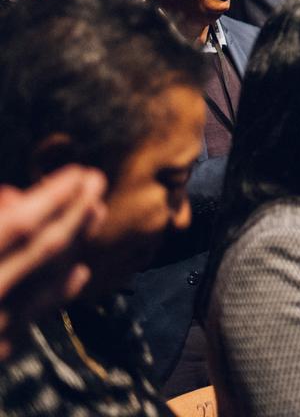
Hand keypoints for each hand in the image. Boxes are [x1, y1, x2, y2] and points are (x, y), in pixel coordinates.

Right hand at [0, 167, 106, 360]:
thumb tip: (13, 200)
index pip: (18, 225)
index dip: (52, 197)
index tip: (79, 173)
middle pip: (42, 249)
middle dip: (74, 212)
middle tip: (98, 181)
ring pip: (47, 281)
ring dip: (76, 244)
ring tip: (96, 212)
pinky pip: (35, 315)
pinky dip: (58, 291)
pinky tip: (78, 272)